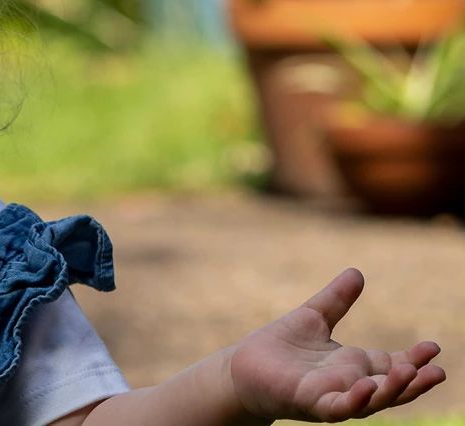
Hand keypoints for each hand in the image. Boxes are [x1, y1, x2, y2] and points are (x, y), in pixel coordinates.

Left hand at [229, 268, 444, 421]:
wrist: (241, 368)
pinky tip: (367, 386)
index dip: (415, 360)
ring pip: (371, 402)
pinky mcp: (308, 403)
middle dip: (415, 382)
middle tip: (438, 371)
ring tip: (410, 373)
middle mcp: (348, 385)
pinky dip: (355, 399)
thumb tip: (357, 272)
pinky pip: (337, 408)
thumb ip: (336, 299)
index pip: (392, 365)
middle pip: (391, 388)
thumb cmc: (279, 347)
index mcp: (353, 366)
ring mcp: (331, 396)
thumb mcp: (313, 318)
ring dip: (393, 391)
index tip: (434, 348)